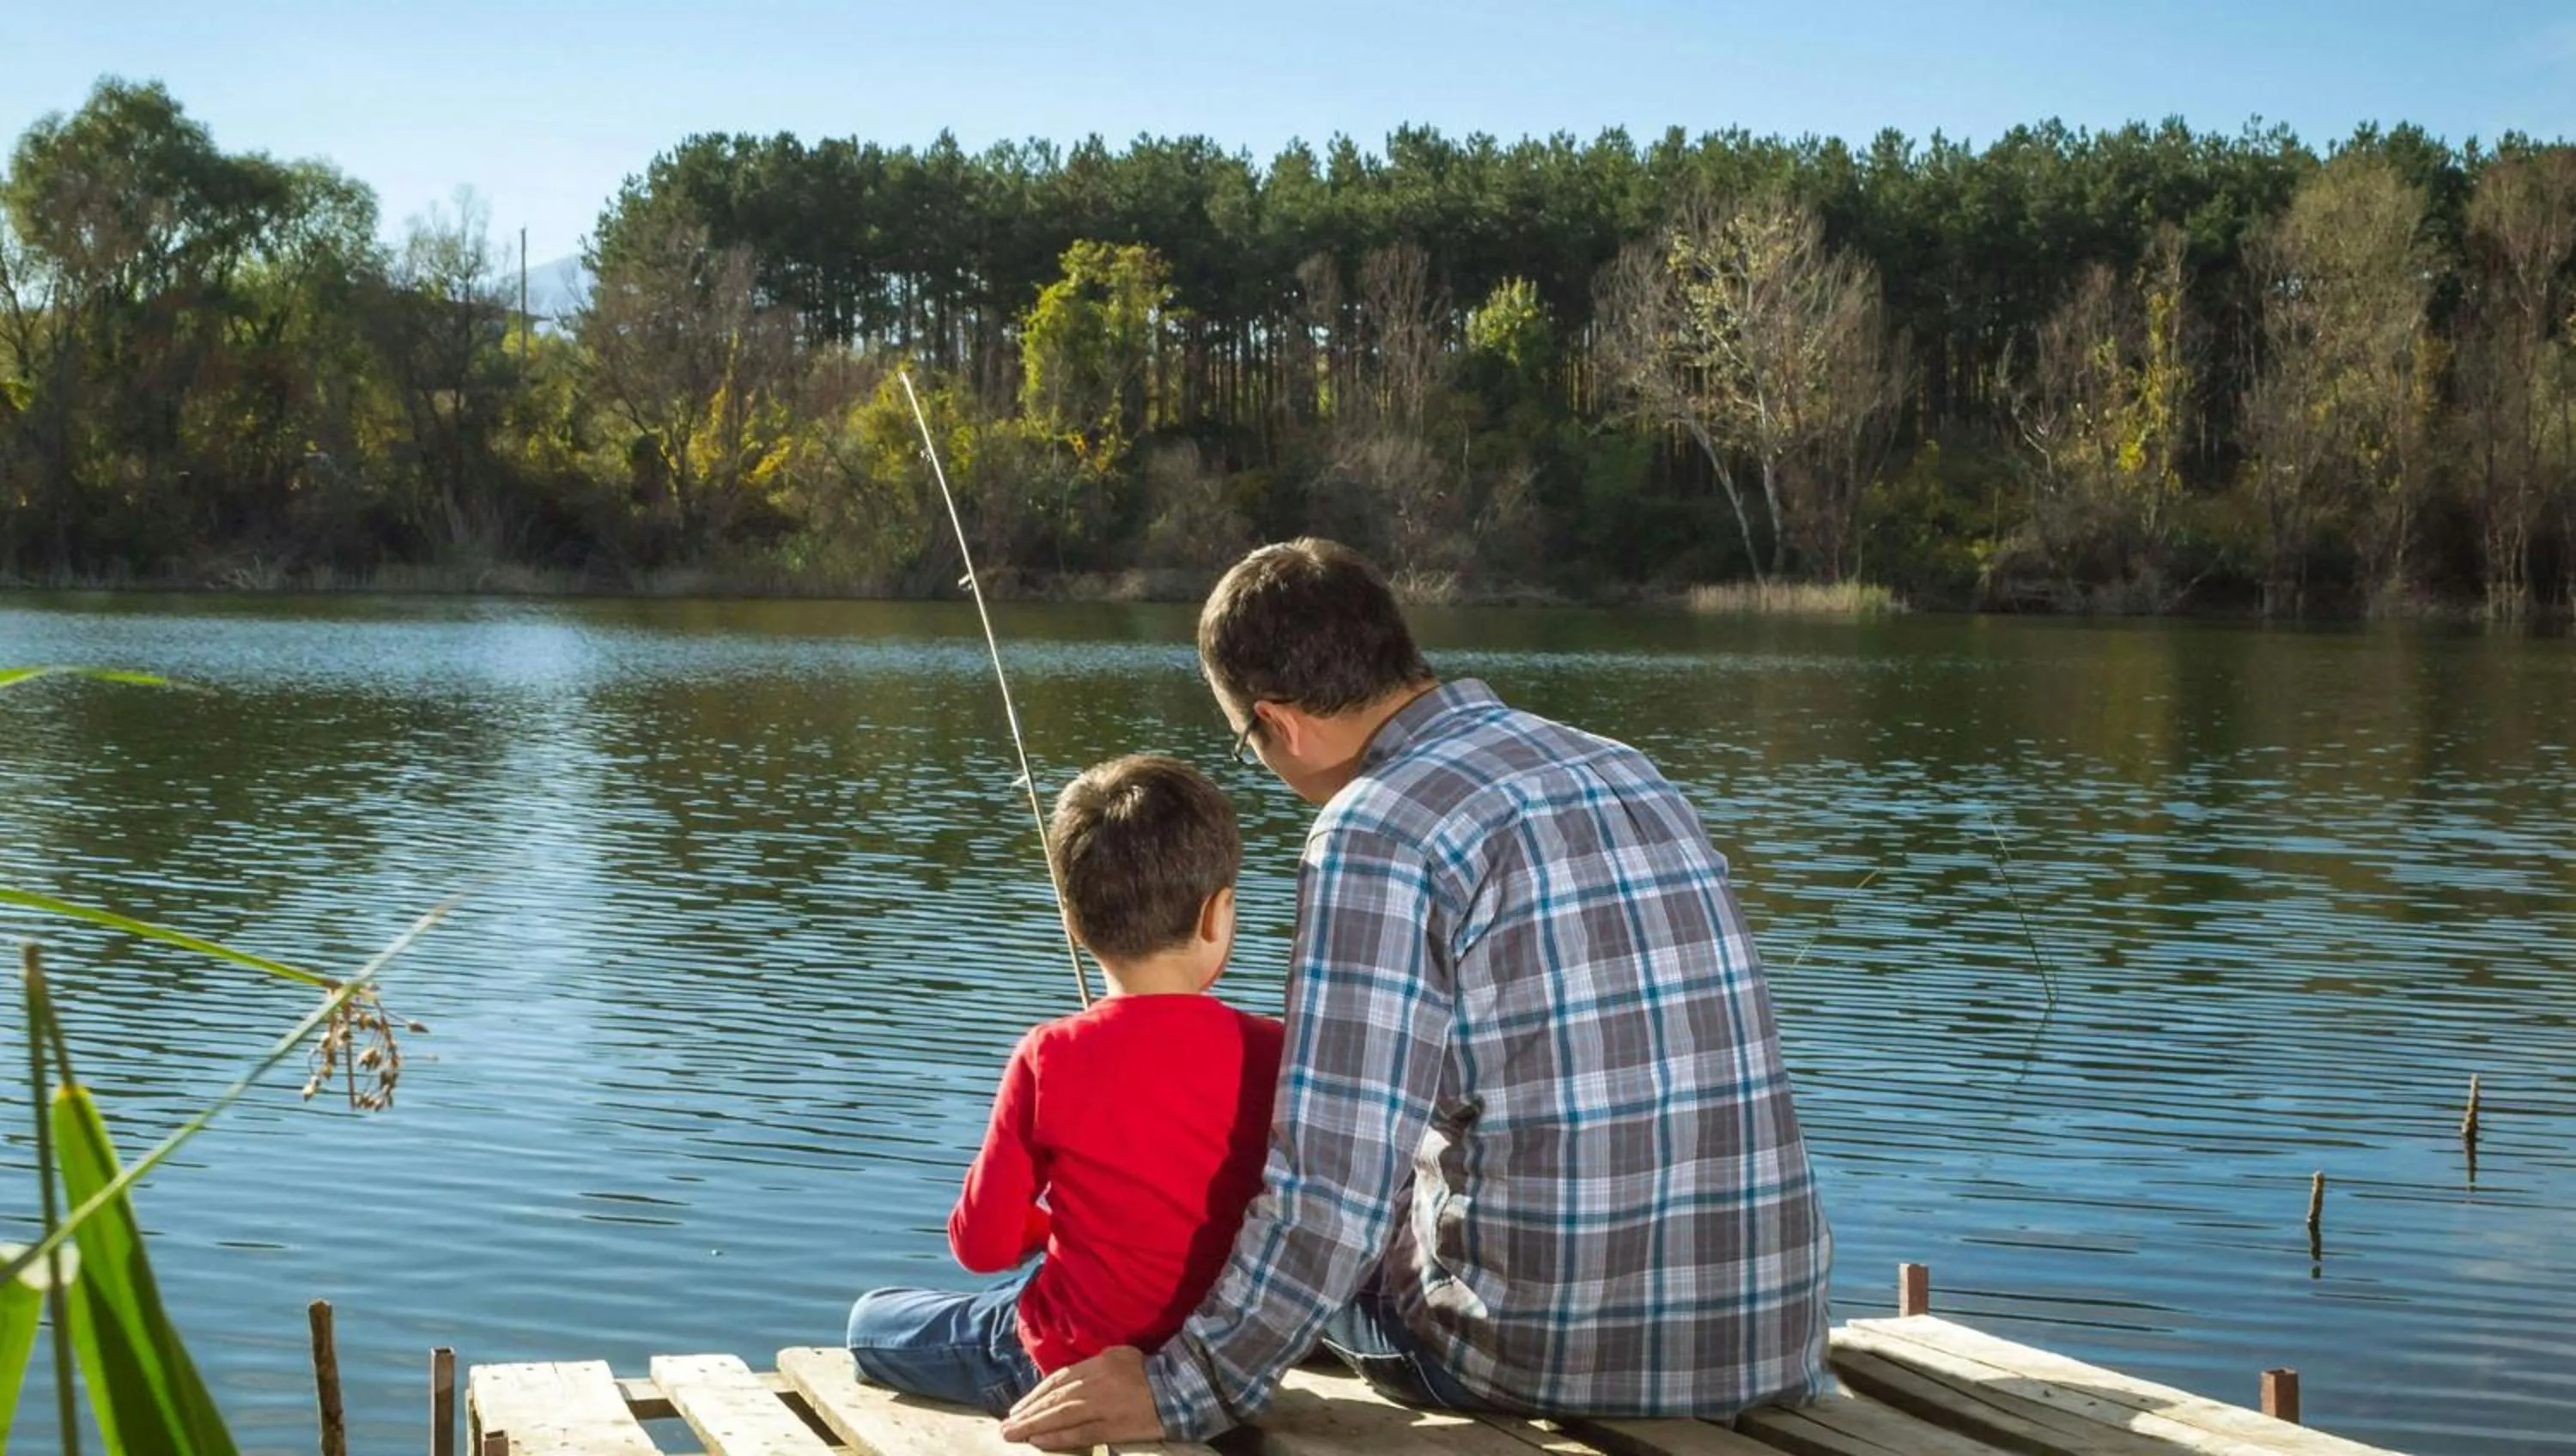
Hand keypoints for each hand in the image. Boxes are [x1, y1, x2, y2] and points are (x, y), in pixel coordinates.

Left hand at [1000, 1345, 1160, 1449]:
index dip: (1036, 1394)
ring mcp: (1104, 1405)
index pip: (1059, 1379)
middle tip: (1006, 1425)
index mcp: (1098, 1362)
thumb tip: (1066, 1380)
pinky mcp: (1113, 1426)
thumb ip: (1093, 1365)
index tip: (1018, 1408)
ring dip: (1034, 1425)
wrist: (1180, 1390)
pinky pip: (1079, 1434)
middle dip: (1028, 1412)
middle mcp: (1097, 1382)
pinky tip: (1039, 1442)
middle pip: (1055, 1397)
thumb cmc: (1149, 1373)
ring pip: (1061, 1415)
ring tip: (1013, 1434)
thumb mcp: (1119, 1356)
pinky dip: (1056, 1438)